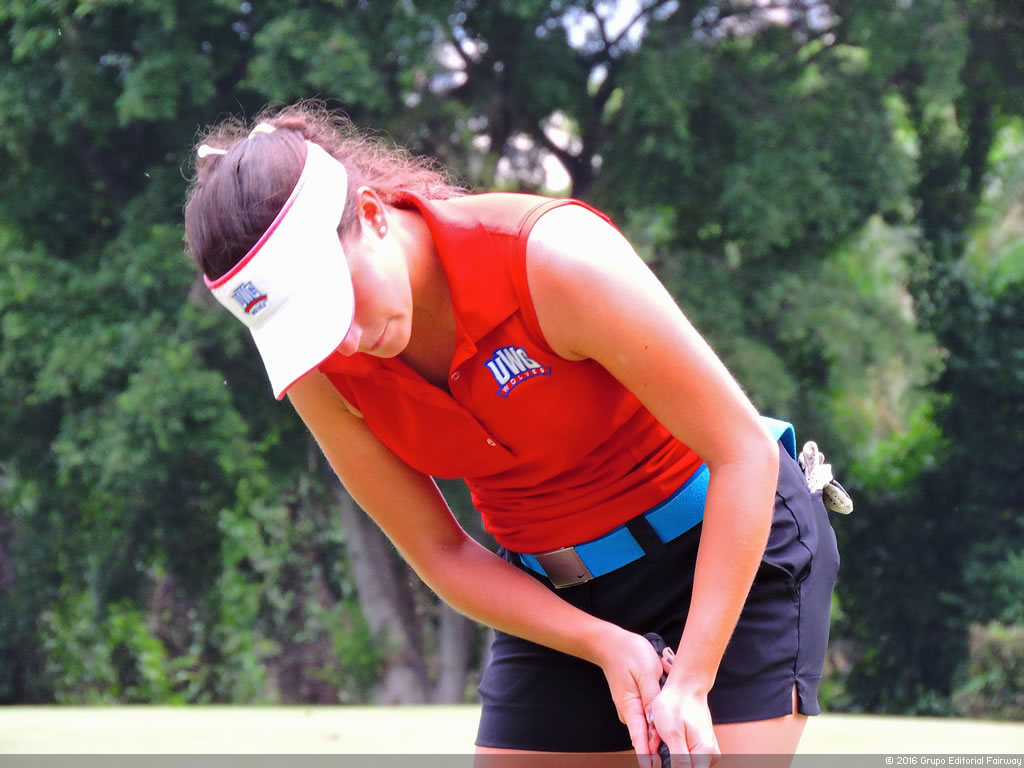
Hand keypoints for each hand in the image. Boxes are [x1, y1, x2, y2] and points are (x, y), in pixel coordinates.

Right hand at [596, 628, 665, 758]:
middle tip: (672, 755)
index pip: (640, 739)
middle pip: (646, 736)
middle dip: (660, 746)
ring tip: (672, 731)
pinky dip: (657, 718)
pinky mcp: (634, 702)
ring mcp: (631, 708)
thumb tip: (658, 722)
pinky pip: (647, 715)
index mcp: (630, 707)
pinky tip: (665, 713)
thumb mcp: (647, 673)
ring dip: (661, 729)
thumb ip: (653, 698)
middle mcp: (629, 712)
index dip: (648, 756)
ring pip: (649, 725)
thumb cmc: (629, 654)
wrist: (610, 643)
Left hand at [649, 680, 720, 767]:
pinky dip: (673, 749)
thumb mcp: (672, 735)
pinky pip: (686, 756)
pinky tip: (665, 737)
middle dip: (669, 762)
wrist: (685, 684)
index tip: (664, 752)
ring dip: (670, 757)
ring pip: (685, 764)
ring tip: (660, 737)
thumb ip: (679, 762)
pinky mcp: (701, 745)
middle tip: (659, 743)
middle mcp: (710, 756)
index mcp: (705, 755)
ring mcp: (706, 750)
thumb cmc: (677, 704)